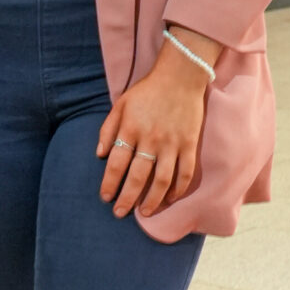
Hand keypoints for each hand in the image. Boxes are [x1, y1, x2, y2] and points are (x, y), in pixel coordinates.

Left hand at [97, 27, 218, 217]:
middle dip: (127, 198)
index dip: (109, 183)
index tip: (105, 197)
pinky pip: (185, 172)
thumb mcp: (120, 104)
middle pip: (137, 177)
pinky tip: (170, 199)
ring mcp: (172, 143)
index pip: (116, 163)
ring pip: (162, 180)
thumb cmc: (147, 91)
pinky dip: (178, 189)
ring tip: (144, 212)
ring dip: (152, 200)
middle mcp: (151, 139)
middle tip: (120, 213)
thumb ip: (108, 129)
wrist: (180, 76)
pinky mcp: (190, 144)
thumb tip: (99, 155)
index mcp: (131, 129)